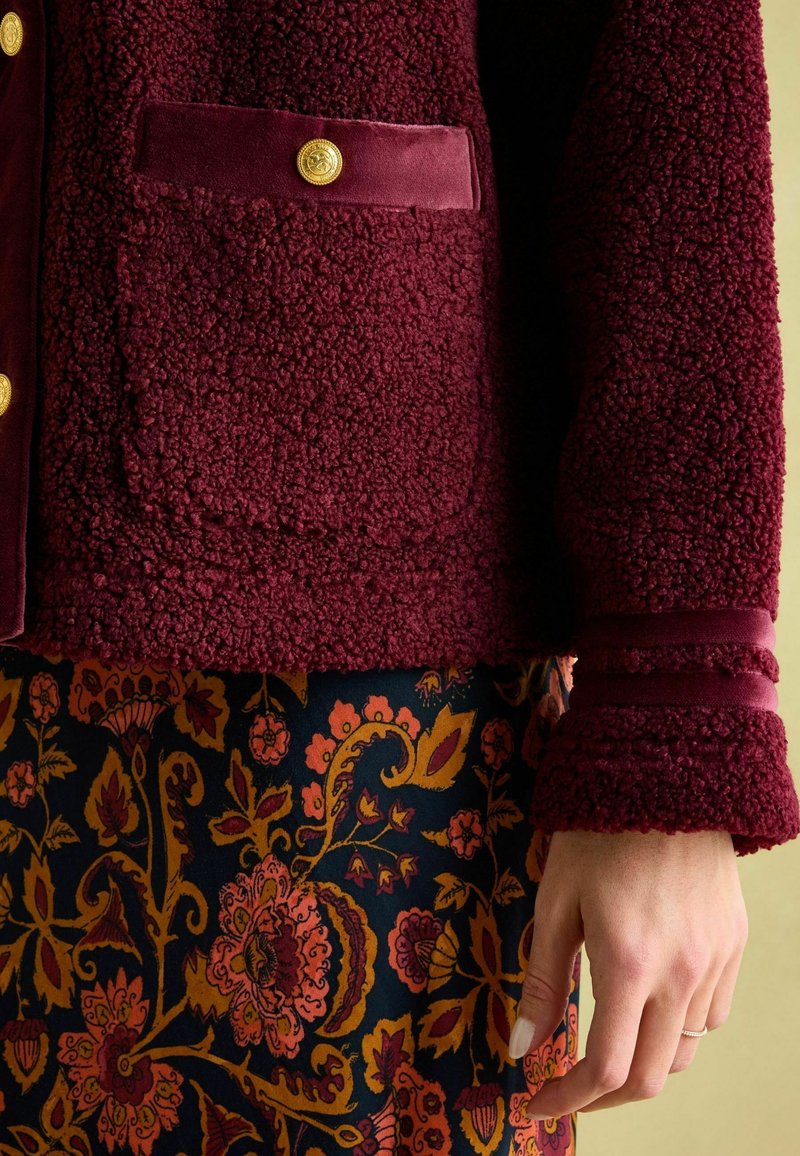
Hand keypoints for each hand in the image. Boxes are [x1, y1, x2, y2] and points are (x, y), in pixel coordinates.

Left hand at [508, 828, 747, 1116]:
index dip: (568, 1099)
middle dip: (604, 1095)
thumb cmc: (597, 834)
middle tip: (568, 1086)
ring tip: (607, 1042)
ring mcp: (715, 960)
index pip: (606, 1068)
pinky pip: (712, 1013)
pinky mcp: (734, 944)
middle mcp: (681, 972)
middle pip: (650, 1075)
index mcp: (628, 962)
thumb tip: (524, 1047)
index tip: (539, 1102)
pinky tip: (650, 1004)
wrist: (666, 777)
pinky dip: (679, 1027)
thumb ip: (544, 980)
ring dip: (642, 1061)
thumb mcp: (555, 902)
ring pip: (684, 1049)